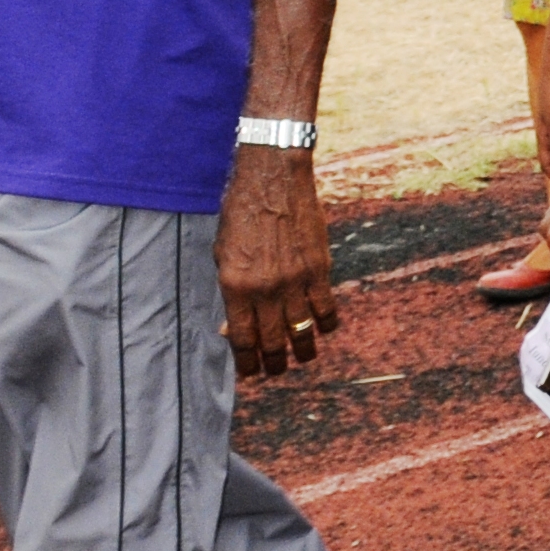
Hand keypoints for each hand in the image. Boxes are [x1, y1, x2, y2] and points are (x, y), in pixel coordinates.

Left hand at [217, 145, 339, 377]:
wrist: (272, 178)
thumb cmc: (241, 213)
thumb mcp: (222, 253)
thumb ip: (230, 290)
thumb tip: (234, 326)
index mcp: (234, 286)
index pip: (242, 339)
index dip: (246, 362)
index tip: (249, 372)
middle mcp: (265, 289)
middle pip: (272, 341)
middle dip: (274, 363)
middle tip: (276, 371)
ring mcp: (295, 280)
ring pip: (301, 330)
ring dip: (302, 350)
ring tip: (302, 358)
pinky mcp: (319, 268)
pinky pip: (326, 308)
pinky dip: (326, 324)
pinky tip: (323, 328)